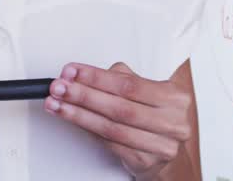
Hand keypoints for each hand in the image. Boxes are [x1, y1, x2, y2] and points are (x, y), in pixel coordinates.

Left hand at [45, 62, 194, 180]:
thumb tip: (87, 74)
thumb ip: (122, 78)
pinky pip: (109, 144)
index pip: (129, 85)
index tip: (73, 71)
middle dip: (83, 95)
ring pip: (111, 128)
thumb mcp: (148, 90)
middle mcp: (171, 122)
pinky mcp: (144, 162)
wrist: (167, 149)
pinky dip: (88, 130)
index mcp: (174, 98)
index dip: (97, 78)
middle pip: (119, 107)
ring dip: (79, 115)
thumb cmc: (156, 115)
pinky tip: (73, 120)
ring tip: (58, 104)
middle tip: (60, 87)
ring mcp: (160, 145)